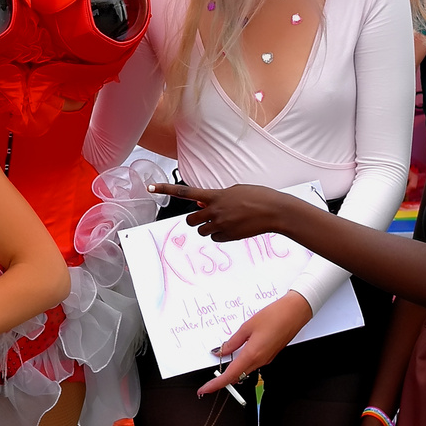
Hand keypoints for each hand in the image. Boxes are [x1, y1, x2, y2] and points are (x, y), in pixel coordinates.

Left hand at [146, 182, 282, 241]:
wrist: (275, 211)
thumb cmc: (257, 196)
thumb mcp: (234, 190)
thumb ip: (216, 197)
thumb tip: (202, 205)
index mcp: (215, 195)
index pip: (184, 192)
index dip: (165, 189)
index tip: (150, 187)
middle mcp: (214, 211)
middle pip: (190, 220)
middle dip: (195, 219)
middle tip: (207, 216)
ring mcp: (221, 225)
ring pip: (202, 231)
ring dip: (209, 227)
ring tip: (226, 220)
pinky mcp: (228, 237)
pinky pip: (215, 238)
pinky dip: (220, 235)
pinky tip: (234, 228)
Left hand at [196, 291, 311, 394]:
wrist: (295, 313)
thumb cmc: (274, 316)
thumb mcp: (248, 326)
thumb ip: (233, 341)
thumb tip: (220, 351)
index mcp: (252, 354)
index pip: (230, 375)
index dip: (216, 384)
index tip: (204, 389)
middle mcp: (260, 361)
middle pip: (237, 376)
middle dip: (223, 379)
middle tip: (209, 378)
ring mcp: (266, 359)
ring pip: (245, 370)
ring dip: (233, 370)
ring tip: (221, 360)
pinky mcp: (270, 355)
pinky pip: (253, 363)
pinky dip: (242, 362)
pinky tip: (237, 352)